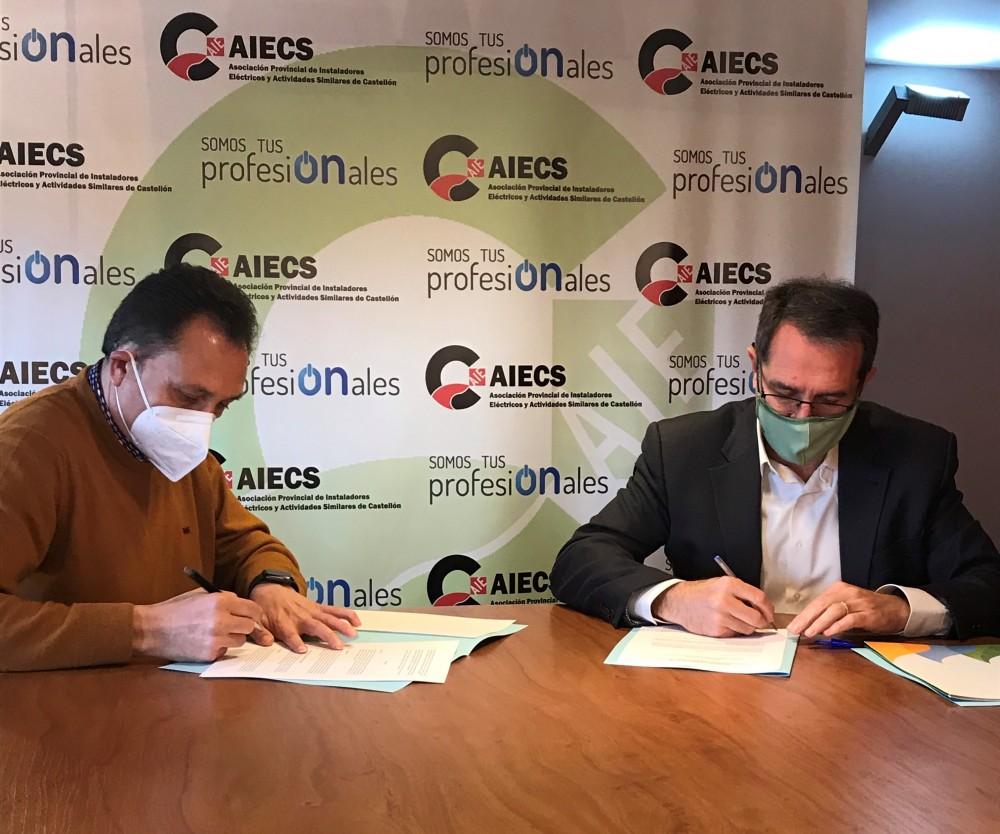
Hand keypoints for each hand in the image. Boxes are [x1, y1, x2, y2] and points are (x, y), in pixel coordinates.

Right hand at [132, 589, 263, 660]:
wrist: (152, 629)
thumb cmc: (176, 609)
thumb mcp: (201, 595)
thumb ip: (224, 597)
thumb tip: (242, 603)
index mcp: (220, 601)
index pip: (253, 609)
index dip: (254, 613)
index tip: (252, 615)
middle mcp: (221, 620)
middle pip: (250, 626)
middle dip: (245, 625)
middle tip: (237, 625)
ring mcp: (216, 639)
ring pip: (240, 640)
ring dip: (233, 637)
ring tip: (217, 632)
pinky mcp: (209, 654)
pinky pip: (225, 651)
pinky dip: (219, 647)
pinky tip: (205, 641)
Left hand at [249, 583, 360, 652]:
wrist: (271, 590)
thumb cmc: (266, 610)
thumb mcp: (258, 621)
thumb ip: (260, 633)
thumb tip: (266, 642)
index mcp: (284, 622)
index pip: (290, 634)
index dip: (296, 641)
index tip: (303, 649)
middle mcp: (301, 617)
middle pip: (316, 627)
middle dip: (327, 636)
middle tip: (338, 645)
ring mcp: (312, 611)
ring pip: (330, 618)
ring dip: (342, 625)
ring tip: (353, 633)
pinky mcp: (318, 607)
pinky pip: (334, 610)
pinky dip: (346, 614)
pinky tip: (357, 621)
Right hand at [652, 577, 774, 636]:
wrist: (680, 602)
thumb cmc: (702, 592)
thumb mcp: (722, 584)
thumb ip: (742, 593)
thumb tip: (763, 608)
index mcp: (728, 585)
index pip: (759, 598)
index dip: (768, 607)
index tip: (770, 612)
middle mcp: (724, 600)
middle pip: (756, 617)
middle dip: (762, 621)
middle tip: (762, 621)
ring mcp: (720, 617)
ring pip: (748, 628)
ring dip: (749, 627)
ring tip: (740, 620)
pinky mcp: (716, 630)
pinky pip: (735, 633)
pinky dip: (735, 630)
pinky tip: (726, 623)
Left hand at [787, 581, 908, 637]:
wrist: (896, 608)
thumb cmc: (866, 608)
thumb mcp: (846, 605)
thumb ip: (829, 612)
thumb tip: (807, 625)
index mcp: (838, 589)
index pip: (816, 602)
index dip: (803, 615)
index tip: (792, 627)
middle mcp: (847, 593)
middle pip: (822, 604)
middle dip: (806, 619)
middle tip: (796, 631)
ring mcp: (858, 603)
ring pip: (834, 610)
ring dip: (820, 622)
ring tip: (810, 633)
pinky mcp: (868, 614)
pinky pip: (851, 619)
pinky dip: (838, 625)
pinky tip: (829, 632)